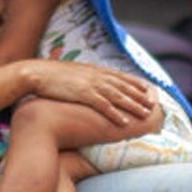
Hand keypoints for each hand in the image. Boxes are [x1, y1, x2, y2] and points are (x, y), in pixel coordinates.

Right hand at [24, 59, 157, 126]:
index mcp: (95, 70)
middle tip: (153, 104)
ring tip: (146, 114)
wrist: (37, 73)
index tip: (148, 90)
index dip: (136, 84)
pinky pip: (104, 106)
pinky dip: (115, 113)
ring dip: (133, 105)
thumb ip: (86, 78)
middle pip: (124, 87)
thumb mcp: (74, 73)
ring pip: (118, 96)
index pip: (121, 76)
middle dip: (140, 96)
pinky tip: (124, 121)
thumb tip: (92, 83)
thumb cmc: (52, 75)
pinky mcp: (84, 94)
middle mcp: (97, 76)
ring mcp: (91, 85)